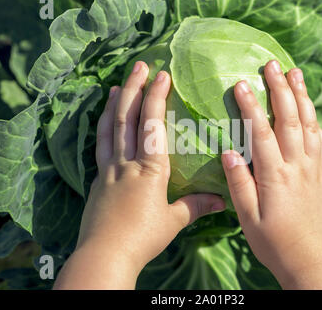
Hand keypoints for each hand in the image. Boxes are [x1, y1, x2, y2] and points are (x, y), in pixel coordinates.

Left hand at [54, 61, 225, 288]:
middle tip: (138, 65)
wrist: (105, 255)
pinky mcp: (98, 181)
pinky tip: (104, 123)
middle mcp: (126, 163)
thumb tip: (223, 201)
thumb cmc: (142, 238)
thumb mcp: (173, 221)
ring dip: (114, 104)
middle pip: (127, 119)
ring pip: (110, 129)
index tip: (161, 75)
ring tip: (117, 86)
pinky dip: (103, 129)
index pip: (152, 125)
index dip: (156, 97)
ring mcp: (109, 170)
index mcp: (149, 170)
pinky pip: (100, 147)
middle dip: (134, 88)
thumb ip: (196, 207)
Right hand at [221, 61, 321, 289]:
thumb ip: (238, 184)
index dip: (251, 106)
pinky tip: (311, 109)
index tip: (241, 83)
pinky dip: (315, 120)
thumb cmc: (275, 244)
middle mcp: (298, 166)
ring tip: (295, 73)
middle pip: (288, 119)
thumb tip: (228, 151)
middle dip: (280, 89)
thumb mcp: (249, 219)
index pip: (260, 132)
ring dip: (302, 96)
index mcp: (275, 176)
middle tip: (271, 65)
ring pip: (309, 124)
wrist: (314, 264)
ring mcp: (316, 168)